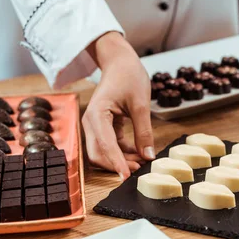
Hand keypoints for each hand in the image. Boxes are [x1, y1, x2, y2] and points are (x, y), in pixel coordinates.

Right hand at [82, 32, 154, 180]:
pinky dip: (122, 153)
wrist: (119, 62)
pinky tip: (138, 154)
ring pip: (103, 152)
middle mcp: (91, 122)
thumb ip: (144, 131)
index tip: (127, 177)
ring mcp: (94, 125)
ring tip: (142, 162)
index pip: (106, 145)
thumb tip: (148, 156)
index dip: (117, 163)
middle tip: (140, 170)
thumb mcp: (141, 104)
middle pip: (98, 154)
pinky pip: (109, 146)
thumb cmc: (129, 76)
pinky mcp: (102, 127)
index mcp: (97, 114)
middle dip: (117, 164)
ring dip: (120, 160)